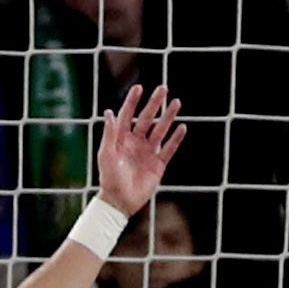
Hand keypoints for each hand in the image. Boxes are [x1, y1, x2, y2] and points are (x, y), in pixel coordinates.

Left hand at [95, 85, 185, 215]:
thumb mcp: (106, 153)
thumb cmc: (109, 177)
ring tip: (177, 103)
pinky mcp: (158, 164)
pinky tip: (182, 127)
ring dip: (168, 117)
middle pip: (147, 118)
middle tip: (163, 88)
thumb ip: (109, 133)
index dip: (133, 101)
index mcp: (121, 138)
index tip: (139, 87)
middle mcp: (136, 142)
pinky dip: (176, 139)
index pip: (128, 114)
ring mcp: (148, 152)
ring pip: (160, 130)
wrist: (120, 200)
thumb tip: (109, 112)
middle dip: (155, 103)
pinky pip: (169, 149)